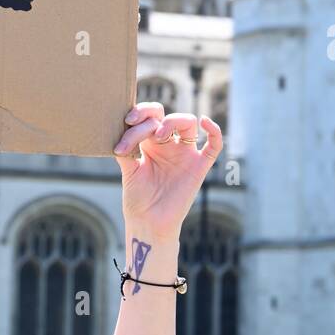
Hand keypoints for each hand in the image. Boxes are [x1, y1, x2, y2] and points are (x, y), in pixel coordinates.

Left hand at [112, 103, 222, 239]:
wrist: (148, 222)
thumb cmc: (137, 198)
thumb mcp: (128, 170)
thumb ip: (126, 150)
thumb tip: (119, 130)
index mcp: (151, 144)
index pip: (150, 117)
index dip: (140, 112)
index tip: (127, 121)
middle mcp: (169, 145)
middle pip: (167, 115)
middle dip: (152, 115)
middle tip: (136, 124)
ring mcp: (185, 154)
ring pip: (188, 123)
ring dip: (172, 122)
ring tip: (158, 136)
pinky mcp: (199, 167)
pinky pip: (214, 146)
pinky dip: (214, 131)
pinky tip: (205, 122)